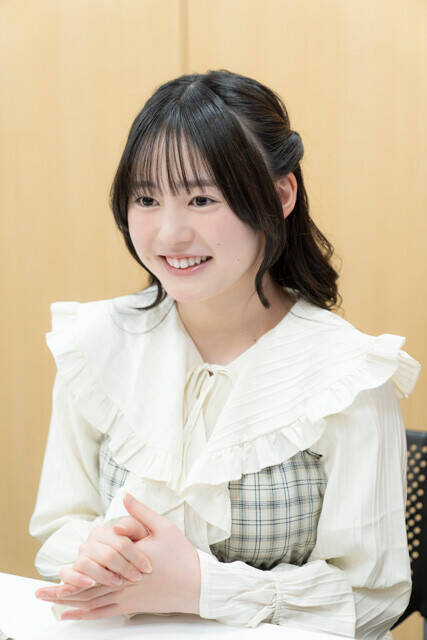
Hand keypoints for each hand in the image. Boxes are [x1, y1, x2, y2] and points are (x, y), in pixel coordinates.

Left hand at [36, 493, 200, 619]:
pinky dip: (87, 615)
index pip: (96, 569)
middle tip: (39, 593)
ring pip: (92, 602)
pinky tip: (73, 616)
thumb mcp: (163, 527)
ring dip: (69, 603)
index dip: (74, 572)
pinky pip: (104, 613)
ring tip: (49, 603)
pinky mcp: (132, 606)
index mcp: (128, 563)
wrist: (197, 584)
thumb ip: (140, 512)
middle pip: (86, 589)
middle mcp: (123, 583)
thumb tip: (124, 495)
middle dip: (62, 591)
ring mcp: (127, 597)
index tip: (55, 573)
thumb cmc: (180, 555)